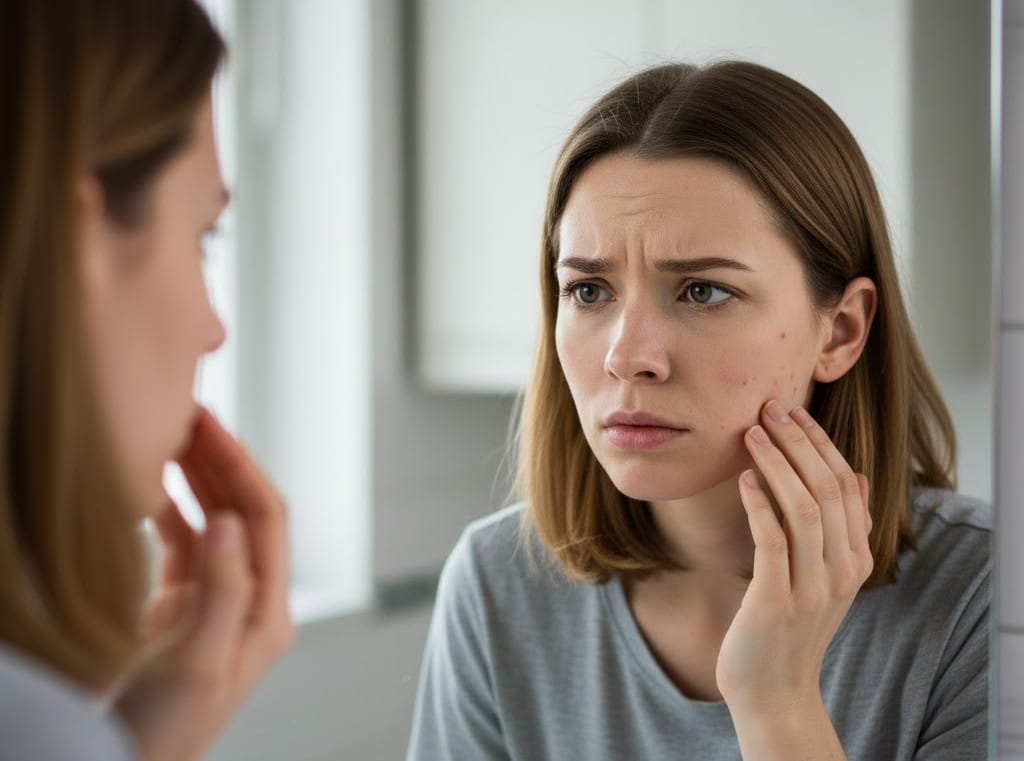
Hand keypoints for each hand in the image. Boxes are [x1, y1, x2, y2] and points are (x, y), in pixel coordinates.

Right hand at [113, 407, 294, 760]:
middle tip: (190, 413)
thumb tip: (232, 518)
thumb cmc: (166, 730)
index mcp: (267, 611)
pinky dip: (165, 511)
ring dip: (194, 479)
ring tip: (169, 434)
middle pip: (243, 512)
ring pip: (212, 522)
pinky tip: (145, 485)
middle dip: (220, 462)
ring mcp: (216, 600)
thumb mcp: (198, 660)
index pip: (266, 519)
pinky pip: (180, 544)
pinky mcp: (181, 607)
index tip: (211, 428)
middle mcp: (249, 600)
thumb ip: (220, 589)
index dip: (241, 467)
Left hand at [716, 400, 871, 720]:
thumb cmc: (790, 626)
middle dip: (799, 443)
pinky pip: (773, 542)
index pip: (847, 485)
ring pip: (805, 510)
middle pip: (828, 489)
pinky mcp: (776, 601)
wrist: (773, 691)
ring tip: (752, 434)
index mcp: (856, 559)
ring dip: (778, 465)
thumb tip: (855, 474)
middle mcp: (842, 571)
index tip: (794, 412)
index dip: (821, 444)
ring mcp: (812, 587)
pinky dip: (760, 505)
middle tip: (770, 409)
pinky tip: (744, 480)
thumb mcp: (826, 576)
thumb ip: (842, 529)